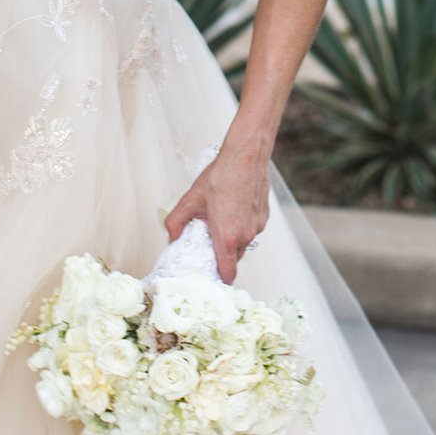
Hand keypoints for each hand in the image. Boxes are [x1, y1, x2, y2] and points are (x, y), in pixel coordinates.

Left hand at [163, 144, 269, 284]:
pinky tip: (233, 207)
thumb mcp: (191, 199)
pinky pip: (251, 229)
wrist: (246, 156)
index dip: (218, 278)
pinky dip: (242, 224)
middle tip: (209, 238)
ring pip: (243, 242)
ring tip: (220, 217)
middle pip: (234, 258)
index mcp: (227, 237)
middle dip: (222, 253)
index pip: (227, 274)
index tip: (210, 274)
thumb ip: (176, 222)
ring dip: (232, 237)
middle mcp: (245, 235)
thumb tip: (172, 237)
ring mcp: (257, 226)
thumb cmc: (221, 175)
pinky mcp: (264, 216)